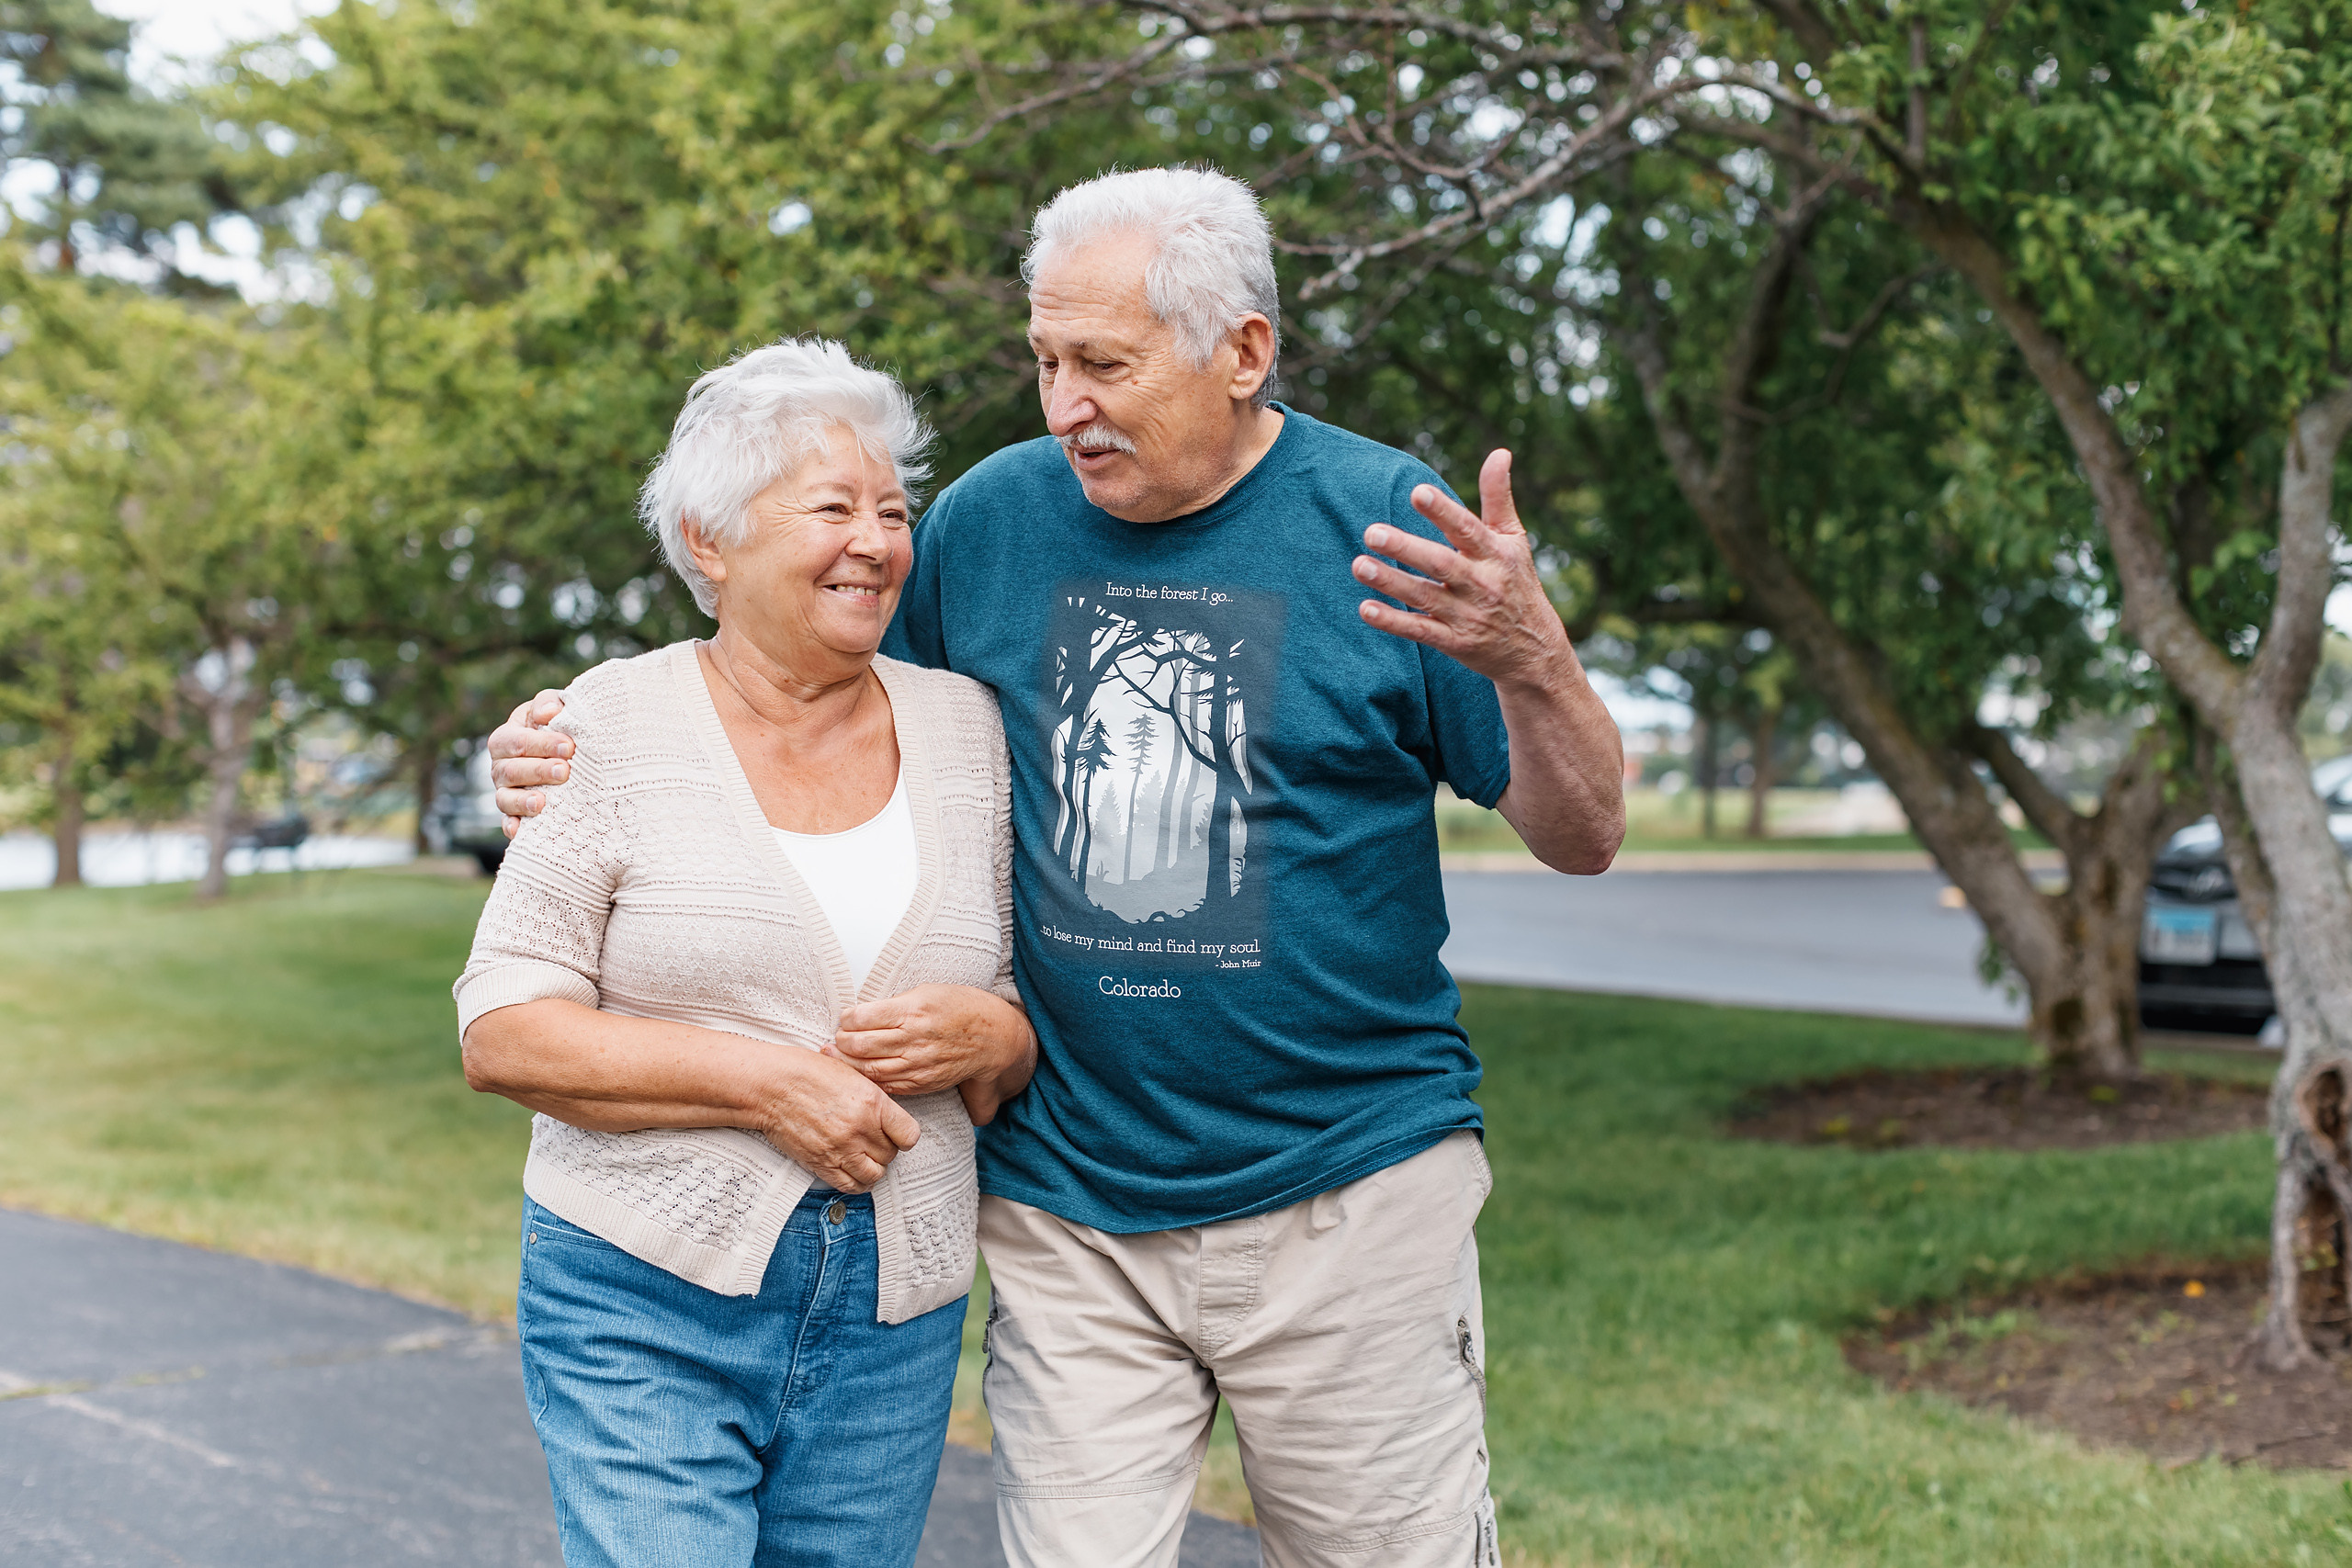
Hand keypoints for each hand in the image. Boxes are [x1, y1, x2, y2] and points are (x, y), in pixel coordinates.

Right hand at [488, 690, 571, 837]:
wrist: (568, 753)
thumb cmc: (559, 726)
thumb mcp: (554, 708)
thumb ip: (549, 703)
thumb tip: (548, 712)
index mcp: (507, 737)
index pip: (516, 741)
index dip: (541, 743)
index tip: (569, 747)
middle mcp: (501, 766)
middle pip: (510, 770)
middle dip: (537, 771)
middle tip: (564, 771)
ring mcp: (505, 791)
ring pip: (505, 798)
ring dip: (522, 801)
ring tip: (542, 802)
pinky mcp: (514, 813)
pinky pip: (507, 822)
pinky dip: (512, 827)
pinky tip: (520, 831)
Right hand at [756, 1048, 921, 1192]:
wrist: (771, 1086)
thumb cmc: (806, 1073)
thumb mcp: (852, 1073)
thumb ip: (874, 1096)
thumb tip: (890, 1113)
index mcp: (872, 1103)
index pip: (909, 1134)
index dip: (905, 1136)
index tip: (899, 1134)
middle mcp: (859, 1129)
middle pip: (891, 1155)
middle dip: (886, 1150)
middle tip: (875, 1141)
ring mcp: (840, 1149)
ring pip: (874, 1174)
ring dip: (873, 1168)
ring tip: (865, 1157)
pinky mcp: (821, 1163)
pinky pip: (850, 1185)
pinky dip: (856, 1182)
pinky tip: (853, 1171)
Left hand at [828, 984, 1036, 1124]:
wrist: (992, 1037)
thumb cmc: (958, 1007)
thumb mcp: (926, 992)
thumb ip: (894, 1005)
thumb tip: (859, 1015)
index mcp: (914, 1010)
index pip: (863, 1017)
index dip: (846, 1019)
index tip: (844, 1018)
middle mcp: (914, 1038)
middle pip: (861, 1045)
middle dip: (841, 1042)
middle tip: (834, 1040)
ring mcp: (918, 1064)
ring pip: (869, 1069)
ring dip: (848, 1064)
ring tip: (837, 1057)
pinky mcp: (922, 1082)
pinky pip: (887, 1085)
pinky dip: (868, 1079)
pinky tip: (859, 1073)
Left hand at [1351, 449, 1571, 689]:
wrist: (1534, 650)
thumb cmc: (1516, 582)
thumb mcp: (1513, 540)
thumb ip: (1498, 497)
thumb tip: (1500, 452)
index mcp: (1495, 554)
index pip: (1468, 529)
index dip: (1444, 512)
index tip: (1418, 492)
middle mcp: (1482, 584)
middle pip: (1441, 564)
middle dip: (1406, 549)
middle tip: (1372, 532)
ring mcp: (1467, 616)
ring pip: (1424, 597)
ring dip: (1390, 582)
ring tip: (1359, 565)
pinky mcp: (1454, 642)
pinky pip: (1420, 631)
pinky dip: (1393, 622)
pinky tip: (1366, 609)